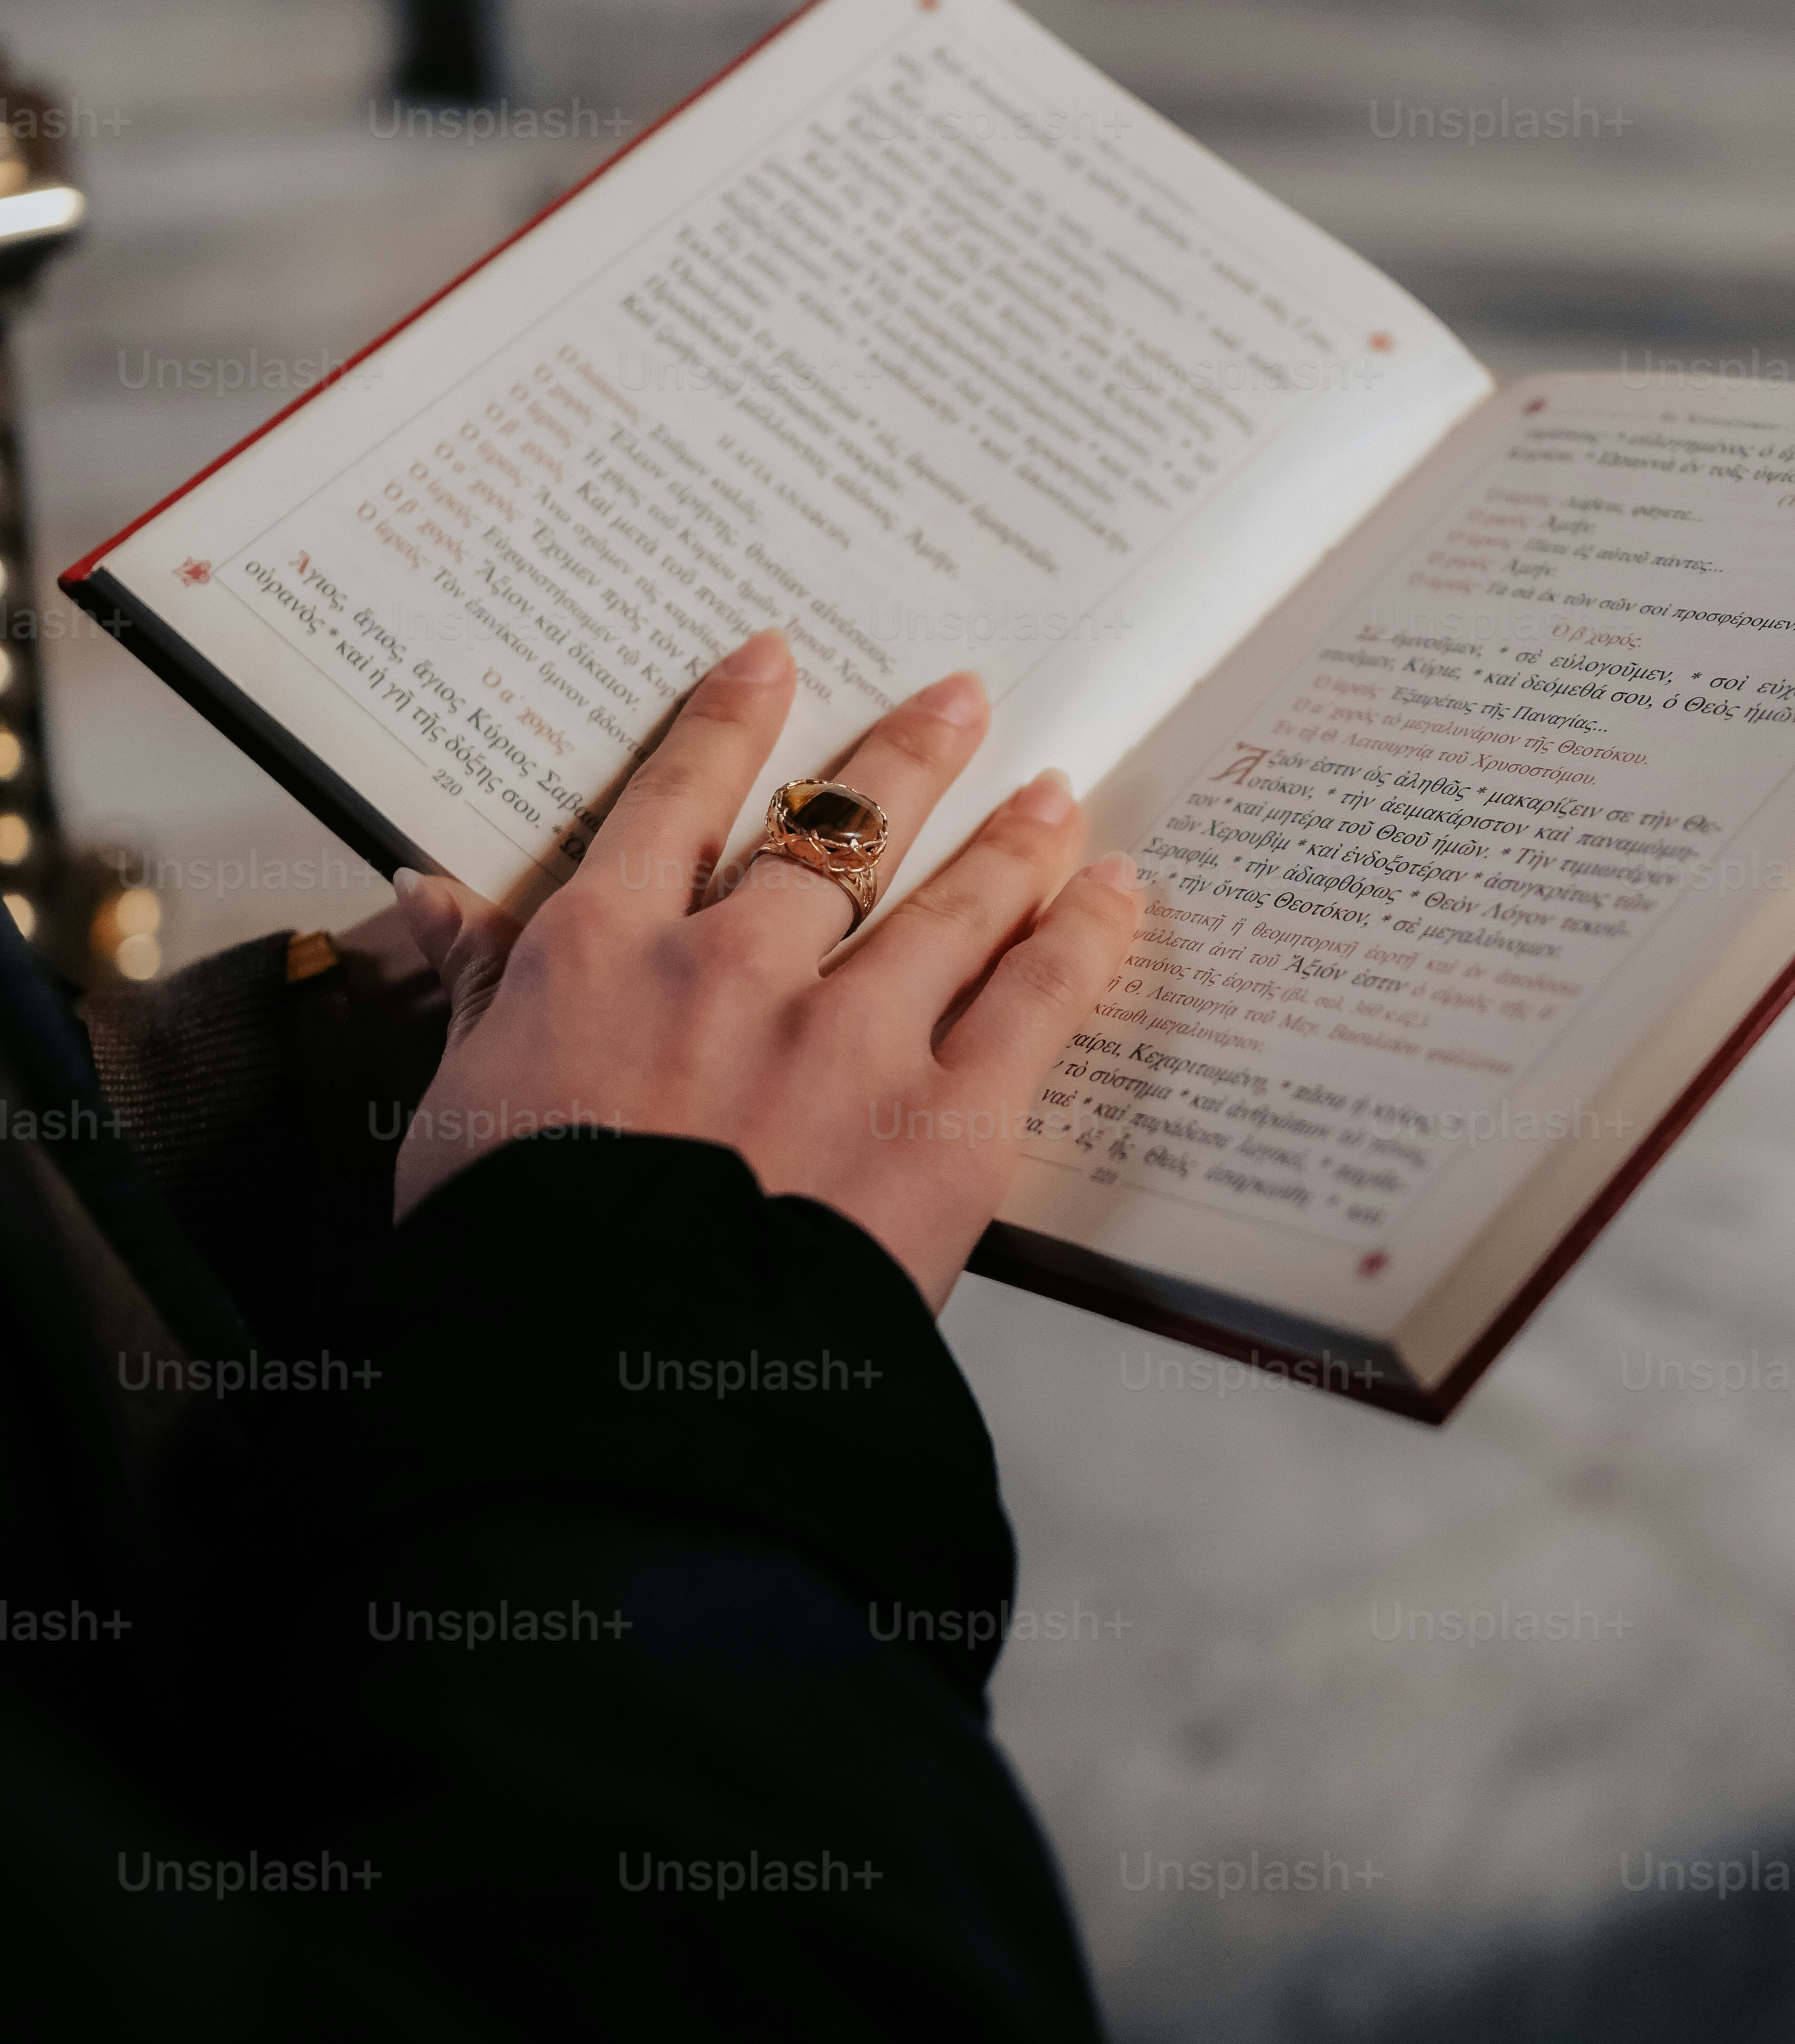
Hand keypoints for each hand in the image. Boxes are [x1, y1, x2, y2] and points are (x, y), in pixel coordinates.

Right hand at [386, 630, 1140, 1307]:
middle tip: (959, 701)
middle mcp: (736, 967)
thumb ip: (476, 986)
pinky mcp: (947, 1119)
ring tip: (1055, 792)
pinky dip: (1084, 936)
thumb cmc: (518, 1258)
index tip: (772, 666)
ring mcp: (850, 1036)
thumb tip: (432, 894)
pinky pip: (1038, 998)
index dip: (731, 724)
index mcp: (606, 954)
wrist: (608, 1377)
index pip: (674, 803)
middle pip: (839, 830)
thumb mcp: (455, 1103)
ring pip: (953, 898)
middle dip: (906, 757)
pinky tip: (1114, 893)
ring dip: (1010, 837)